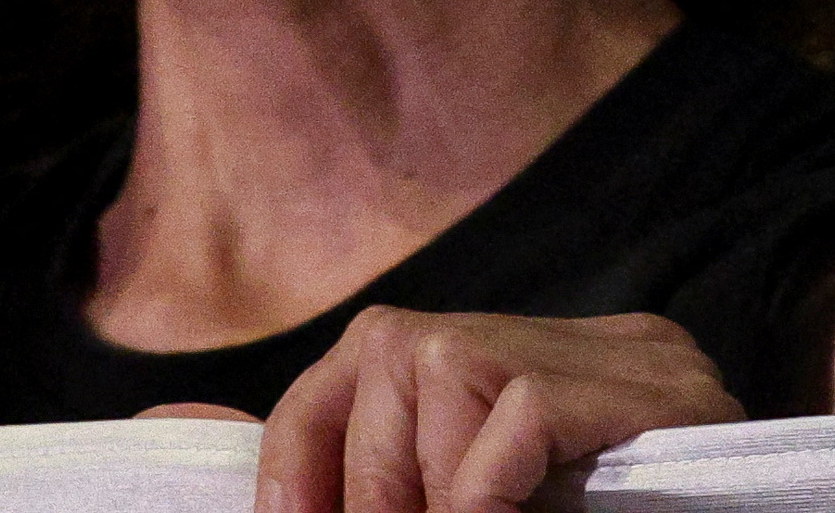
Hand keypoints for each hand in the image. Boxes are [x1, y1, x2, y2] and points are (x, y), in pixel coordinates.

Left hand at [249, 307, 738, 512]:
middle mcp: (580, 338)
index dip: (309, 444)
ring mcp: (632, 356)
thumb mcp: (446, 504)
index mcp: (526, 369)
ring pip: (441, 368)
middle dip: (366, 484)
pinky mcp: (665, 391)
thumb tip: (168, 427)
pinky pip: (513, 409)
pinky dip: (482, 490)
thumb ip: (332, 477)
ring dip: (432, 493)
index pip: (377, 350)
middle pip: (394, 352)